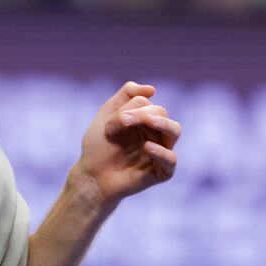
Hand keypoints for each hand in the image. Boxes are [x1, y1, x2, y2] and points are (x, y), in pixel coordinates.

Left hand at [71, 81, 180, 210]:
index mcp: (143, 120)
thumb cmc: (98, 147)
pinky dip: (162, 152)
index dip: (130, 108)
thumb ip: (126, 96)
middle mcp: (155, 134)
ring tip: (148, 121)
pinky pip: (171, 159)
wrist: (91, 176)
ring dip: (161, 122)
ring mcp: (159, 152)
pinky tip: (148, 147)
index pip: (148, 104)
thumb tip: (153, 89)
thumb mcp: (107, 114)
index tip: (109, 123)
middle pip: (162, 113)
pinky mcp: (160, 172)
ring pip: (175, 130)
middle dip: (142, 113)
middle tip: (123, 121)